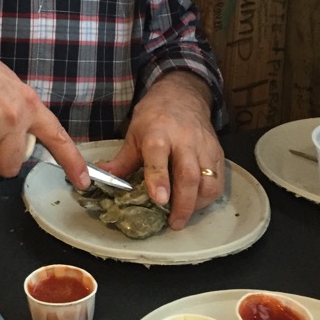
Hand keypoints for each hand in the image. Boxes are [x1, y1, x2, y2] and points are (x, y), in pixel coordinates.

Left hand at [100, 71, 223, 229]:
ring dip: (197, 204)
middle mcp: (184, 140)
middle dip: (183, 203)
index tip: (159, 200)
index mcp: (158, 133)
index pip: (158, 155)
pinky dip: (208, 197)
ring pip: (208, 181)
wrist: (182, 96)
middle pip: (188, 174)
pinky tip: (196, 203)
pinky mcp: (217, 154)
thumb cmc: (154, 117)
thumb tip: (101, 179)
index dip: (159, 178)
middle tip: (174, 223)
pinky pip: (218, 181)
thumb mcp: (134, 134)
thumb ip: (122, 161)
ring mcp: (204, 147)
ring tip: (184, 215)